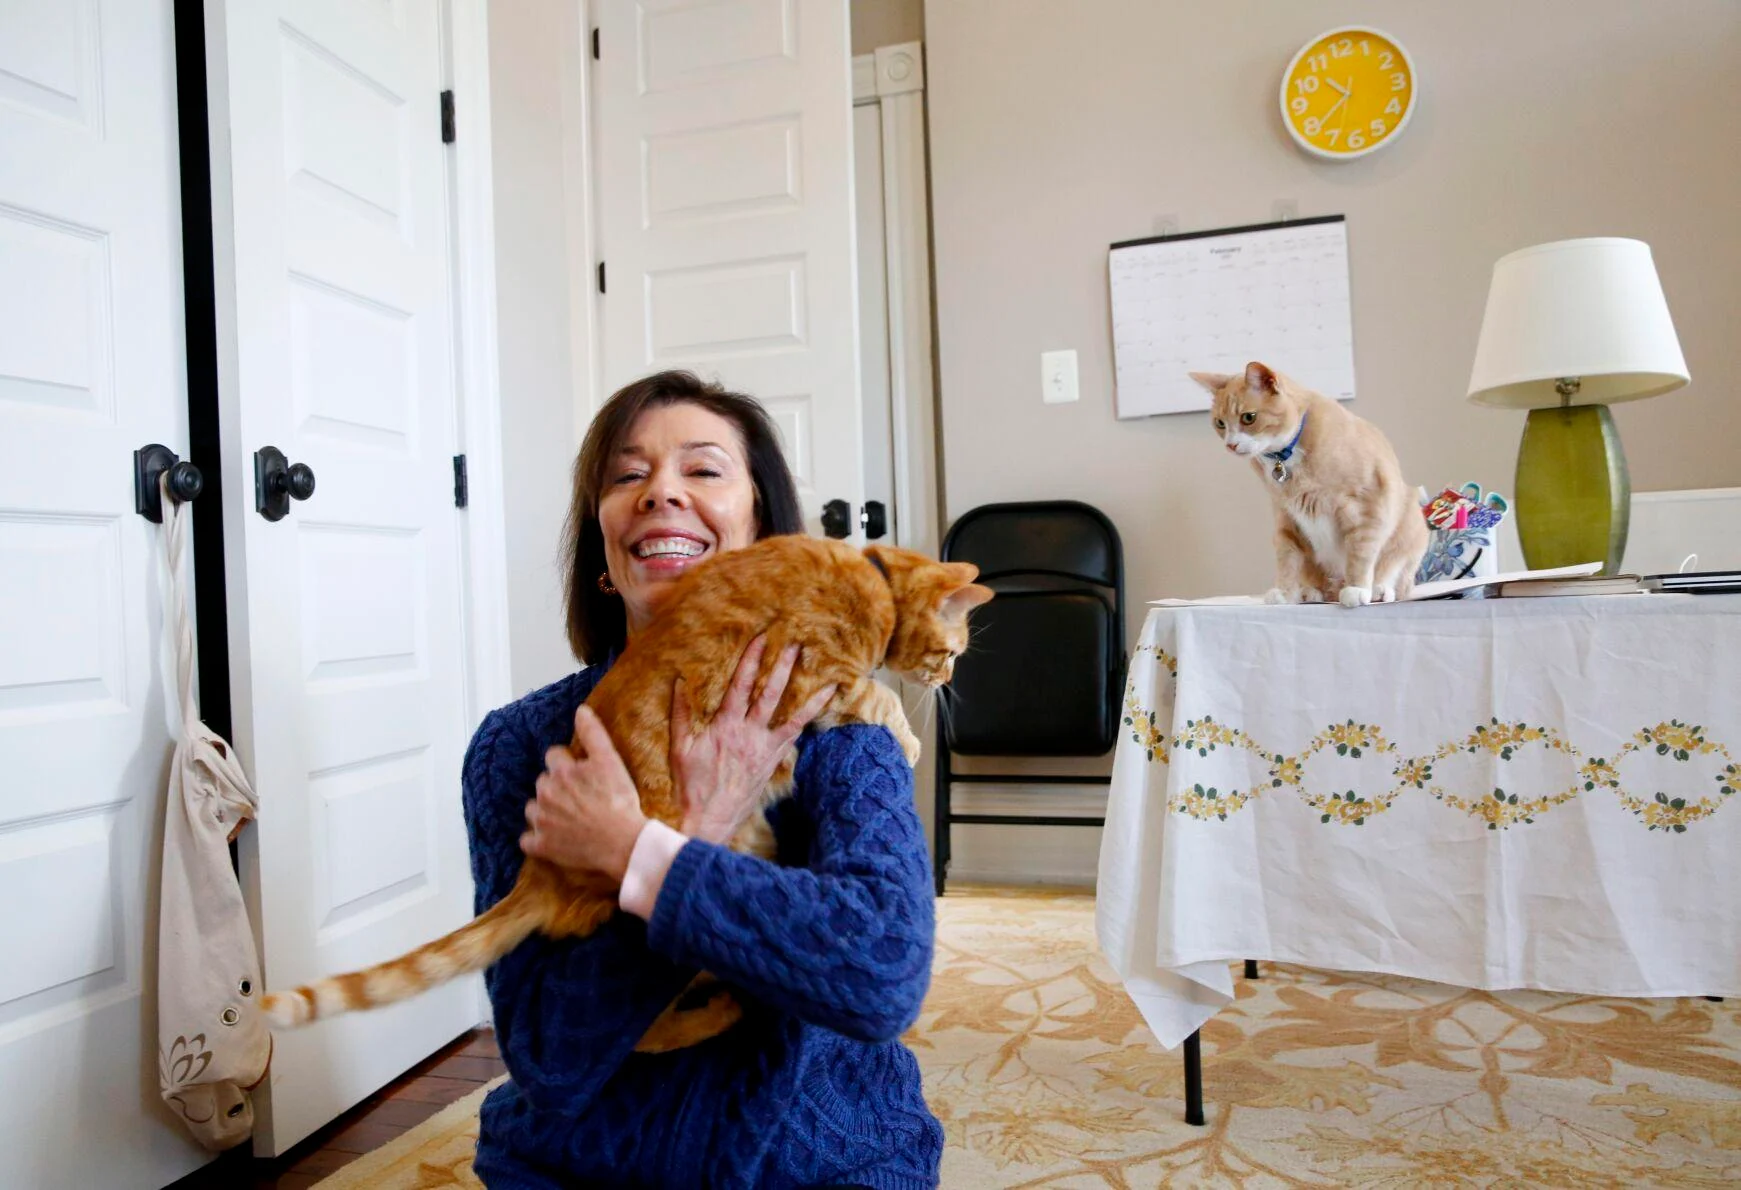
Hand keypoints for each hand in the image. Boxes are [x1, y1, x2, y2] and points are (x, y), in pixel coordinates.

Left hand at [521, 705, 646, 882]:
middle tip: (578, 797)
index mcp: (561, 772)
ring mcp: (541, 821)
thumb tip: (581, 710)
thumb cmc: (619, 801)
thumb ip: (593, 734)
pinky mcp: (541, 845)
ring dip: (544, 811)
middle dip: (555, 787)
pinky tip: (552, 838)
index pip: (553, 756)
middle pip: (542, 782)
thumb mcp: (611, 761)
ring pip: (532, 809)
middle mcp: (546, 793)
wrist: (622, 842)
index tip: (581, 775)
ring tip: (567, 818)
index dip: (567, 763)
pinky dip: (536, 839)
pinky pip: (527, 840)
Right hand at [671, 634, 836, 844]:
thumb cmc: (691, 784)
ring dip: (807, 692)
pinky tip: (822, 708)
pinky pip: (795, 736)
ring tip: (825, 674)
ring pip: (790, 714)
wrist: (710, 817)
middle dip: (783, 667)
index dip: (750, 660)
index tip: (760, 639)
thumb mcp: (680, 747)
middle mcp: (749, 734)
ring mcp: (765, 748)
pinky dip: (809, 720)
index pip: (740, 685)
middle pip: (770, 693)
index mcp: (725, 726)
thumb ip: (681, 713)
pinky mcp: (773, 760)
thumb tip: (680, 682)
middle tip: (796, 643)